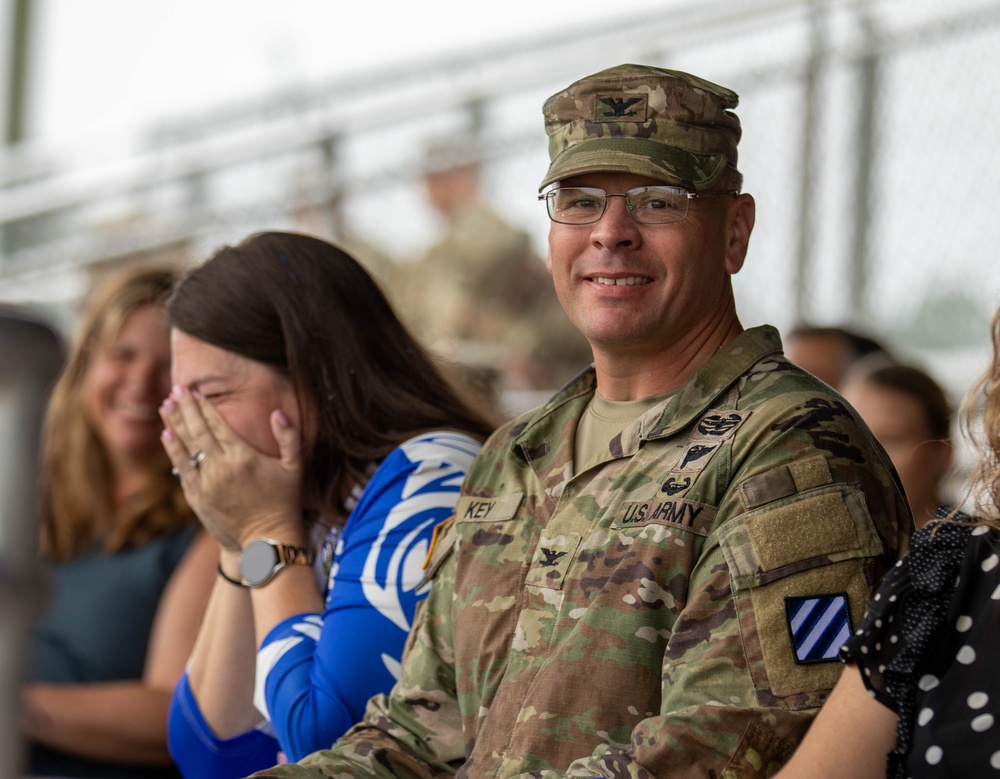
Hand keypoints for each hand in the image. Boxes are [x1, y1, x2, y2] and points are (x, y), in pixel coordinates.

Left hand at [159, 385, 304, 551]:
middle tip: (176, 389)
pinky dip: (173, 450)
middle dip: (186, 407)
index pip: (218, 424)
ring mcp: (206, 483)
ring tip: (166, 405)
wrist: (266, 541)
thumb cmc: (284, 502)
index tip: (194, 389)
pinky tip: (166, 435)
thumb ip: (289, 437)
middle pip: (198, 430)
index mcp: (244, 457)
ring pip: (185, 447)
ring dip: (173, 424)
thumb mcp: (294, 468)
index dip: (204, 405)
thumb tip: (277, 412)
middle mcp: (222, 467)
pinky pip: (181, 469)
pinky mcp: (197, 497)